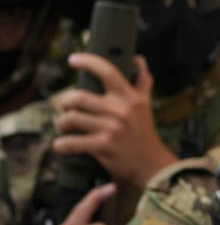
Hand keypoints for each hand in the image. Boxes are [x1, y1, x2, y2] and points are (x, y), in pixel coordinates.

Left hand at [55, 54, 177, 189]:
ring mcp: (112, 129)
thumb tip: (138, 59)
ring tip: (66, 127)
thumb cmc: (144, 134)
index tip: (73, 60)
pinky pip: (69, 142)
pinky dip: (61, 145)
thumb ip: (142, 83)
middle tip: (66, 108)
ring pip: (69, 119)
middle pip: (77, 97)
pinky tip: (63, 145)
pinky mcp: (103, 147)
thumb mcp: (146, 106)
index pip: (107, 71)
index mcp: (131, 98)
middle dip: (65, 103)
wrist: (152, 166)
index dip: (87, 61)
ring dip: (62, 124)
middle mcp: (121, 111)